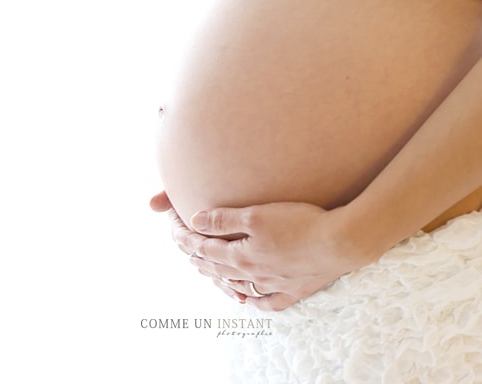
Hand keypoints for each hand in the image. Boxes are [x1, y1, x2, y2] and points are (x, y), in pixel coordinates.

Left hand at [150, 191, 368, 310]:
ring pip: (237, 285)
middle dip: (197, 257)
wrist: (341, 243)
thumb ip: (223, 220)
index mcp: (239, 256)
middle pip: (217, 268)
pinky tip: (246, 298)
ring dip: (219, 277)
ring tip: (208, 271)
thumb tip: (195, 221)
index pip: (203, 249)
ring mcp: (273, 285)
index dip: (187, 238)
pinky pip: (266, 301)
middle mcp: (252, 275)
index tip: (176, 229)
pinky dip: (252, 299)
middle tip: (186, 249)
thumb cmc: (299, 223)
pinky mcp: (293, 291)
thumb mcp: (255, 215)